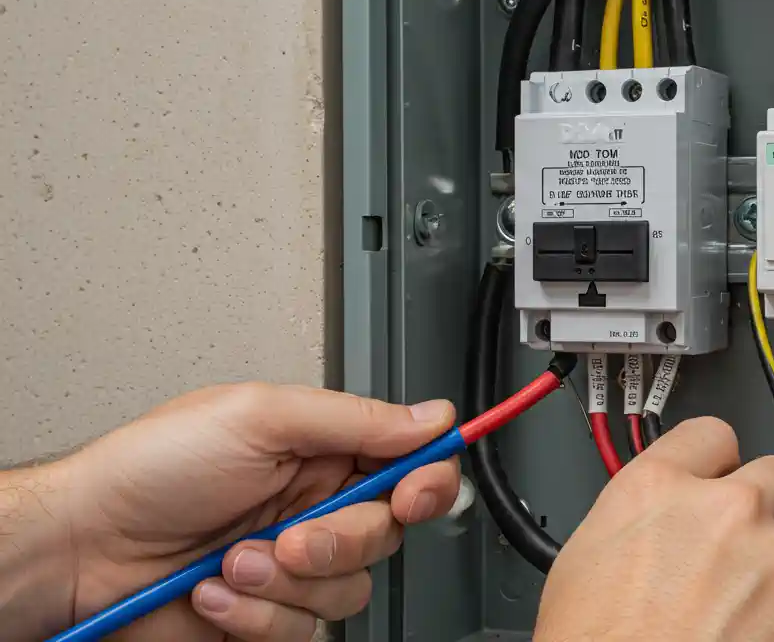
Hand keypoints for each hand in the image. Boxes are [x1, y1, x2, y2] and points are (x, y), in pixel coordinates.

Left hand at [9, 383, 461, 641]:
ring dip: (286, 582)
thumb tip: (430, 416)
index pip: (408, 461)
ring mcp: (292, 564)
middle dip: (341, 540)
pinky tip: (216, 592)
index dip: (426, 479)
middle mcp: (315, 505)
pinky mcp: (266, 613)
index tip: (413, 494)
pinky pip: (304, 630)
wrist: (79, 552)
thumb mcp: (256, 418)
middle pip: (388, 533)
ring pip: (350, 589)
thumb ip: (353, 418)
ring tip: (231, 562)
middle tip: (293, 534)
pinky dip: (256, 615)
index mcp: (320, 449)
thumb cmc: (147, 472)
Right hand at [534, 417, 773, 641]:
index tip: (717, 482)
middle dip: (766, 509)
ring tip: (737, 622)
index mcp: (662, 488)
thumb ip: (640, 513)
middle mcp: (730, 510)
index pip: (712, 435)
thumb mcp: (584, 558)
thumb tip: (663, 514)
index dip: (714, 464)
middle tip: (739, 554)